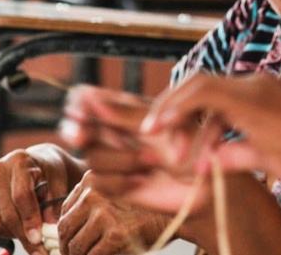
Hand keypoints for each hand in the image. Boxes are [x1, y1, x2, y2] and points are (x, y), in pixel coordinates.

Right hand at [0, 144, 81, 254]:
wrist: (35, 164)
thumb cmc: (49, 172)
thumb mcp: (58, 181)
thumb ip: (55, 202)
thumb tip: (50, 226)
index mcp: (19, 160)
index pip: (21, 195)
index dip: (30, 219)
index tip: (38, 237)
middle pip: (7, 213)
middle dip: (24, 234)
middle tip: (39, 248)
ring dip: (14, 235)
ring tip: (31, 237)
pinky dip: (5, 232)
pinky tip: (20, 227)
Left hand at [56, 170, 172, 253]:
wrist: (178, 212)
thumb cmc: (147, 205)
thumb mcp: (116, 193)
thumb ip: (94, 202)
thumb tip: (66, 227)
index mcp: (93, 178)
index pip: (65, 208)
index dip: (65, 229)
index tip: (67, 240)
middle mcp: (95, 192)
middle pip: (66, 226)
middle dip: (66, 246)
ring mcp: (105, 212)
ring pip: (77, 244)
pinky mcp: (115, 232)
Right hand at [60, 86, 214, 213]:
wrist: (205, 182)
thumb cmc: (191, 145)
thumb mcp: (161, 124)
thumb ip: (126, 113)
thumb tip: (91, 96)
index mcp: (122, 109)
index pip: (84, 98)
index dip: (78, 104)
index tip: (79, 112)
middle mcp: (111, 132)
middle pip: (75, 128)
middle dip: (78, 131)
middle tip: (82, 136)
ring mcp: (111, 158)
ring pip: (91, 156)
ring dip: (122, 159)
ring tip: (152, 161)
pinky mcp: (113, 184)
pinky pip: (97, 180)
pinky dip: (120, 180)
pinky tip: (141, 180)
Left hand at [141, 72, 280, 191]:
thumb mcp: (267, 156)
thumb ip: (239, 152)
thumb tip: (214, 158)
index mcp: (263, 95)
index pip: (215, 93)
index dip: (187, 111)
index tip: (169, 136)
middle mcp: (259, 84)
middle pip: (202, 83)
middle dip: (173, 106)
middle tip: (149, 131)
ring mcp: (257, 88)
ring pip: (199, 86)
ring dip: (173, 111)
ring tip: (154, 136)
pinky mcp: (253, 99)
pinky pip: (205, 95)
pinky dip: (180, 109)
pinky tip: (164, 128)